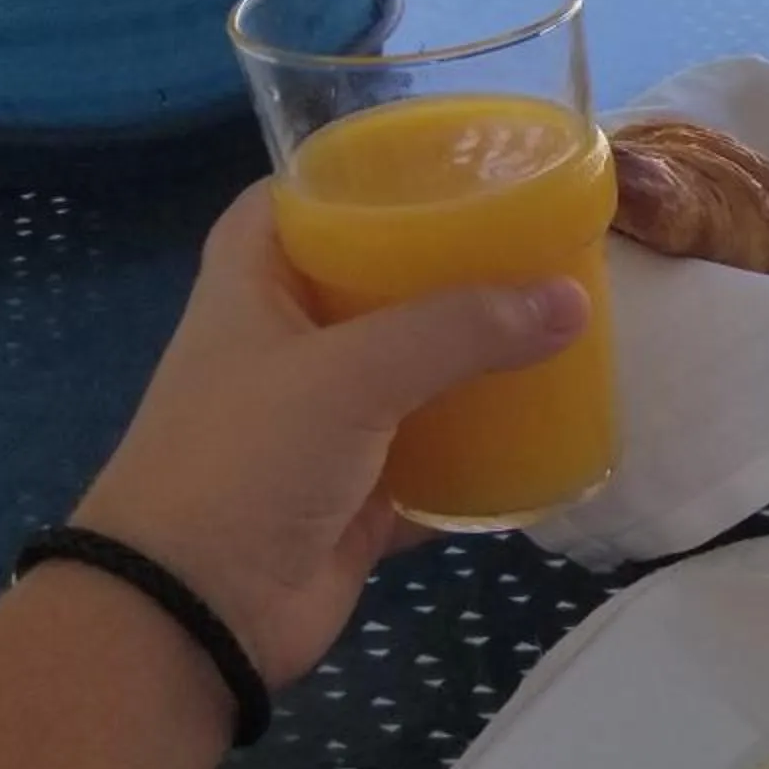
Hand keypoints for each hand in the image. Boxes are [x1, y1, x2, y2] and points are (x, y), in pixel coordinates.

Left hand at [71, 184, 587, 693]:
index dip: (360, 170)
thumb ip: (460, 331)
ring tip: (561, 321)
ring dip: (477, 357)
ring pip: (415, 370)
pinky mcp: (362, 493)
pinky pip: (438, 457)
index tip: (446, 157)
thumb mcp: (350, 373)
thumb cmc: (244, 460)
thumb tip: (573, 299)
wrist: (195, 610)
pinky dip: (486, 449)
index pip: (300, 196)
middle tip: (537, 237)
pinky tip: (549, 427)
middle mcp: (289, 342)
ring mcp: (326, 422)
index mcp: (253, 285)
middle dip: (450, 265)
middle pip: (377, 280)